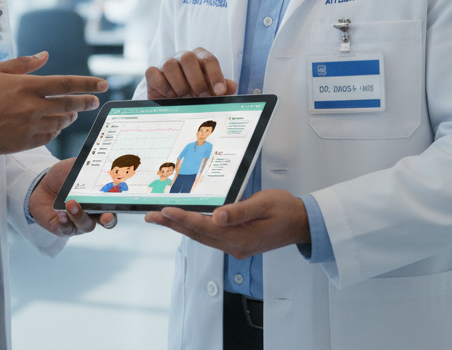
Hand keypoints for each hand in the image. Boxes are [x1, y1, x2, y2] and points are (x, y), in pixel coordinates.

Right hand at [0, 52, 105, 154]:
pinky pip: (49, 137)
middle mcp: (31, 106)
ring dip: (71, 117)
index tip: (102, 84)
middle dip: (86, 102)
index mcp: (26, 86)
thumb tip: (45, 55)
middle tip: (94, 101)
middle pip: (69, 104)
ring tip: (73, 114)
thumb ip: (24, 63)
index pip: (66, 83)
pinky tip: (56, 126)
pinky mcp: (23, 142)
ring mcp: (28, 126)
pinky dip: (56, 131)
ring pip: (61, 122)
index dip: (87, 84)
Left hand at [30, 157, 115, 235]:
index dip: (120, 206)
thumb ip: (87, 166)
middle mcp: (93, 213)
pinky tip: (61, 214)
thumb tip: (100, 159)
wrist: (41, 186)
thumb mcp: (75, 167)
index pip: (115, 205)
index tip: (120, 202)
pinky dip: (65, 222)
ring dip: (80, 215)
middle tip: (105, 216)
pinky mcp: (63, 228)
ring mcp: (79, 223)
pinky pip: (67, 229)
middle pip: (106, 221)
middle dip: (107, 219)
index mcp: (101, 198)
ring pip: (86, 225)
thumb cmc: (63, 177)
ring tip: (70, 203)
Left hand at [144, 189, 308, 259]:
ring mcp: (235, 247)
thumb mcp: (265, 204)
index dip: (183, 218)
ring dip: (180, 227)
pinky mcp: (237, 244)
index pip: (204, 226)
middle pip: (197, 234)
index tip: (165, 211)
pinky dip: (194, 229)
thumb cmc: (285, 210)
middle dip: (172, 224)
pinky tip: (185, 223)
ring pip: (201, 237)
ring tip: (160, 218)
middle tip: (150, 216)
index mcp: (241, 236)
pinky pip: (209, 237)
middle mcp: (235, 246)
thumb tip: (218, 216)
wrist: (301, 223)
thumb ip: (240, 211)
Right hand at [145, 48, 237, 98]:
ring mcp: (166, 64)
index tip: (220, 91)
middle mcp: (182, 58)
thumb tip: (232, 86)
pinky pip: (153, 73)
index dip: (215, 74)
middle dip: (196, 80)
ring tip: (184, 98)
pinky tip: (170, 96)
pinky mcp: (153, 73)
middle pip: (187, 58)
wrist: (173, 101)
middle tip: (201, 96)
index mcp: (200, 58)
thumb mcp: (211, 92)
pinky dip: (162, 85)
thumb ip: (222, 89)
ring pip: (169, 65)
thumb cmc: (195, 93)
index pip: (208, 59)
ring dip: (179, 84)